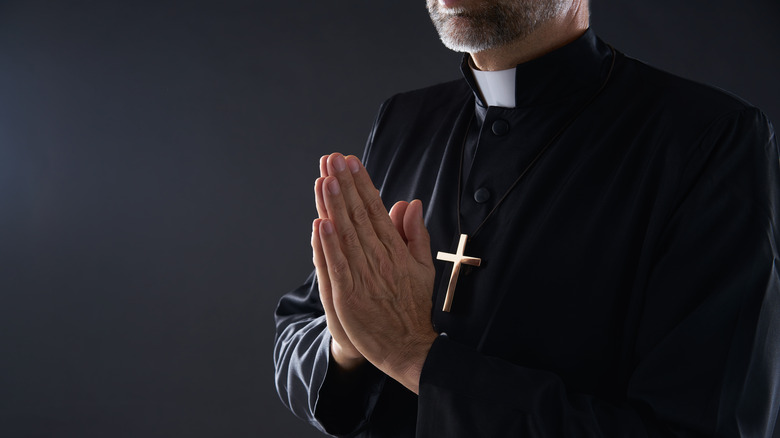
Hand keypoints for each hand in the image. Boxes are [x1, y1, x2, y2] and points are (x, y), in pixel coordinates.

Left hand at [313, 153, 437, 393]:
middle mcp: (380, 260)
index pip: (376, 210)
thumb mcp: (422, 266)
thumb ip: (415, 234)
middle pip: (358, 217)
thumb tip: (410, 203)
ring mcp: (364, 278)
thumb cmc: (413, 305)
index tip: (350, 161)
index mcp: (396, 251)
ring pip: (346, 236)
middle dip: (344, 186)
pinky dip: (329, 245)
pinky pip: (338, 266)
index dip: (362, 184)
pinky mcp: (349, 297)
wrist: (408, 347)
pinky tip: (321, 223)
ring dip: (334, 206)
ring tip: (324, 179)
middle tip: (331, 159)